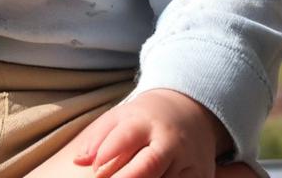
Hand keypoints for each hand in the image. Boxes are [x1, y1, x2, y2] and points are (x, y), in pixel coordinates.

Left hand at [72, 88, 225, 177]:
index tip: (96, 171)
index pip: (125, 138)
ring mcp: (188, 159)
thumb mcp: (121, 117)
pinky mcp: (202, 175)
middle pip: (148, 165)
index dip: (107, 155)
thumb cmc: (146, 119)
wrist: (193, 111)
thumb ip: (98, 137)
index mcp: (146, 122)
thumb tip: (78, 162)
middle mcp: (170, 141)